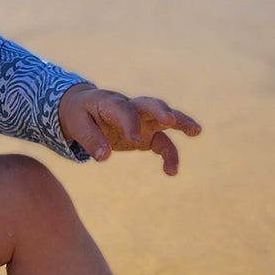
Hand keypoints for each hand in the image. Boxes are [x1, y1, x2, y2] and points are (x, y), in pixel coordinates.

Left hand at [58, 83, 200, 175]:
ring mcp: (142, 120)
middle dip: (161, 111)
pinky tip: (171, 172)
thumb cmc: (81, 114)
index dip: (130, 123)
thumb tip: (104, 157)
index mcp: (111, 102)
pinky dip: (169, 155)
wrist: (86, 108)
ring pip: (165, 118)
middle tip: (171, 121)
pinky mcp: (147, 134)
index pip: (123, 110)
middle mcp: (131, 107)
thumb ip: (90, 139)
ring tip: (196, 131)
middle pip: (150, 104)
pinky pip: (162, 143)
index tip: (133, 140)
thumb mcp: (78, 124)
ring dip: (181, 123)